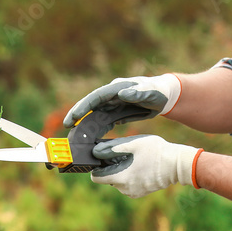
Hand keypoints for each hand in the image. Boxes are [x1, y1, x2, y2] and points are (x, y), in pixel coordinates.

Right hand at [62, 74, 181, 128]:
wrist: (165, 95)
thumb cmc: (158, 91)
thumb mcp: (151, 93)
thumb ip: (138, 93)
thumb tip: (121, 94)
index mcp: (117, 89)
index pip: (95, 98)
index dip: (83, 107)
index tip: (72, 117)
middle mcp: (111, 96)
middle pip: (91, 107)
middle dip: (78, 117)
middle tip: (67, 128)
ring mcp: (113, 105)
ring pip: (95, 116)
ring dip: (86, 126)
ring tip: (76, 139)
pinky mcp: (117, 113)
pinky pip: (104, 123)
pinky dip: (97, 131)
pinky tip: (92, 142)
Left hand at [91, 135, 201, 197]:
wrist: (177, 165)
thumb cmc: (156, 152)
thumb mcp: (134, 144)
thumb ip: (113, 148)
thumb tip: (96, 151)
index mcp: (122, 177)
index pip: (97, 178)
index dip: (96, 167)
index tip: (101, 159)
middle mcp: (126, 189)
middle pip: (108, 179)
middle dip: (111, 168)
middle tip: (121, 155)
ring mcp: (134, 192)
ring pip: (118, 182)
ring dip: (121, 172)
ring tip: (133, 159)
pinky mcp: (141, 192)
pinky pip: (128, 185)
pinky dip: (129, 176)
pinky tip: (139, 166)